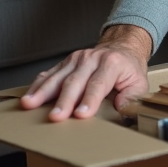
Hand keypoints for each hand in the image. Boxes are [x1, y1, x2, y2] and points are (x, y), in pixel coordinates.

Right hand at [19, 25, 152, 121]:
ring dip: (42, 92)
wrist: (121, 48)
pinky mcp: (65, 63)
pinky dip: (37, 86)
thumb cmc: (129, 70)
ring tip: (29, 105)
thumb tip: (122, 109)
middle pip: (75, 82)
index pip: (98, 84)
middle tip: (55, 117)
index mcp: (112, 64)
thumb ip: (132, 97)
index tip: (80, 115)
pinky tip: (28, 96)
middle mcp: (92, 59)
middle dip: (64, 101)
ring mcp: (76, 59)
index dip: (89, 100)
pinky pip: (49, 74)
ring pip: (57, 77)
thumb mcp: (139, 83)